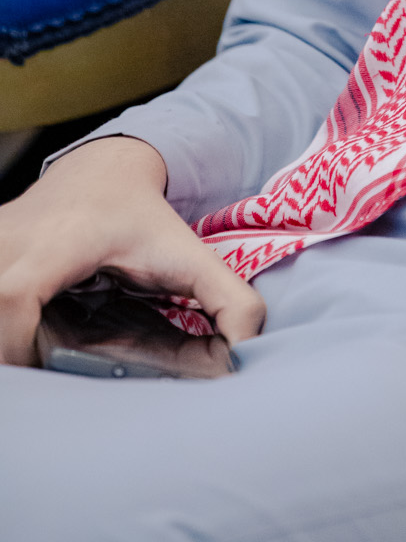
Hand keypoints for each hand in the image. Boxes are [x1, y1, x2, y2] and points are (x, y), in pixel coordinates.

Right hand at [0, 136, 264, 365]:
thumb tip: (245, 354)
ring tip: (29, 355)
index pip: (13, 296)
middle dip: (6, 351)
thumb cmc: (144, 217)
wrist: (105, 169)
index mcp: (59, 241)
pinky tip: (18, 335)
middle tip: (37, 371)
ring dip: (2, 338)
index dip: (16, 344)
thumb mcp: (191, 254)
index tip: (42, 368)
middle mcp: (12, 239)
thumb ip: (230, 301)